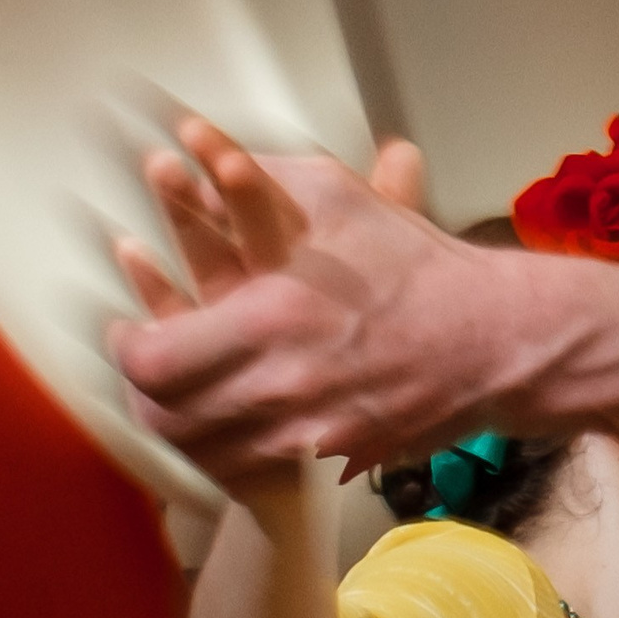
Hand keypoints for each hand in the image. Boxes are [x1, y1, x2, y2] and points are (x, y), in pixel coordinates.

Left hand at [112, 120, 486, 492]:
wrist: (491, 342)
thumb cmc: (413, 264)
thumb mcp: (333, 197)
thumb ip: (249, 174)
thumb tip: (187, 141)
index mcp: (269, 322)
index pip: (152, 360)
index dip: (127, 348)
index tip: (131, 328)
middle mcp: (282, 392)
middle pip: (166, 421)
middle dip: (142, 394)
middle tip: (148, 366)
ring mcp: (309, 438)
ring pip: (203, 458)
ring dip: (181, 428)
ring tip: (181, 395)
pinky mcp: (332, 464)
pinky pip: (253, 476)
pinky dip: (227, 457)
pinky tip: (231, 427)